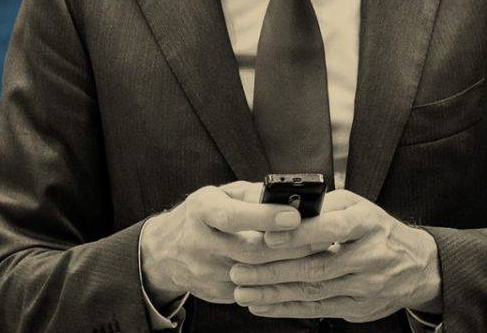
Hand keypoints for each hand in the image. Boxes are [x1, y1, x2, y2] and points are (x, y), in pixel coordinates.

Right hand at [140, 181, 335, 306]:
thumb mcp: (219, 194)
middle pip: (250, 251)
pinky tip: (299, 270)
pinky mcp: (216, 292)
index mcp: (201, 211)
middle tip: (323, 236)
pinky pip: (253, 289)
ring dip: (290, 264)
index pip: (232, 217)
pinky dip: (278, 280)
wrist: (164, 252)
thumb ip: (252, 195)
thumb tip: (288, 197)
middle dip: (290, 244)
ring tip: (318, 251)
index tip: (294, 215)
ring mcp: (207, 272)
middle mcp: (199, 243)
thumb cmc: (202, 215)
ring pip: (256, 274)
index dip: (264, 217)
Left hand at [228, 189, 442, 322]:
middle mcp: (370, 256)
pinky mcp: (358, 308)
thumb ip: (327, 207)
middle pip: (316, 266)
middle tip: (238, 269)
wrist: (417, 266)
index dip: (298, 234)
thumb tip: (285, 208)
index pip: (332, 229)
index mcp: (368, 223)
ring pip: (313, 292)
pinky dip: (287, 309)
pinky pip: (318, 310)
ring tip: (242, 290)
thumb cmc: (378, 229)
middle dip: (273, 270)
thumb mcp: (360, 207)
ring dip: (273, 293)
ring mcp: (366, 286)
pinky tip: (262, 306)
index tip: (266, 237)